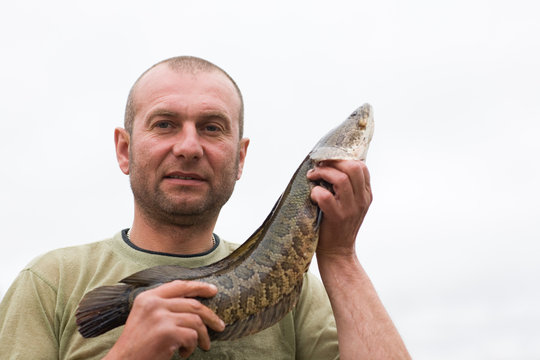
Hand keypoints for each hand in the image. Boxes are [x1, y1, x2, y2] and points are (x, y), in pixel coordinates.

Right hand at [104, 280, 224, 359]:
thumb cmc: (138, 343)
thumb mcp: (145, 316)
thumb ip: (164, 305)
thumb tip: (194, 302)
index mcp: (148, 297)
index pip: (179, 285)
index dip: (199, 286)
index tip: (213, 290)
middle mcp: (154, 303)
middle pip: (193, 303)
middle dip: (210, 316)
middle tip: (220, 326)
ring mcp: (161, 317)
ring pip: (196, 321)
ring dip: (202, 336)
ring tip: (202, 345)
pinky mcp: (167, 332)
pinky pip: (192, 336)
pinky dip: (192, 347)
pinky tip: (184, 353)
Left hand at [307, 160, 371, 256]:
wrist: (338, 252)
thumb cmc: (338, 224)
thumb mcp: (351, 204)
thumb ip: (348, 187)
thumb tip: (329, 164)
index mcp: (366, 194)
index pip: (361, 166)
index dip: (342, 158)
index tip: (328, 161)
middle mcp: (362, 200)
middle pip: (353, 167)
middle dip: (332, 162)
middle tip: (319, 166)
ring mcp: (350, 209)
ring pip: (341, 179)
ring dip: (323, 173)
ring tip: (312, 176)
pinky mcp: (337, 217)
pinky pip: (326, 197)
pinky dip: (316, 191)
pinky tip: (312, 195)